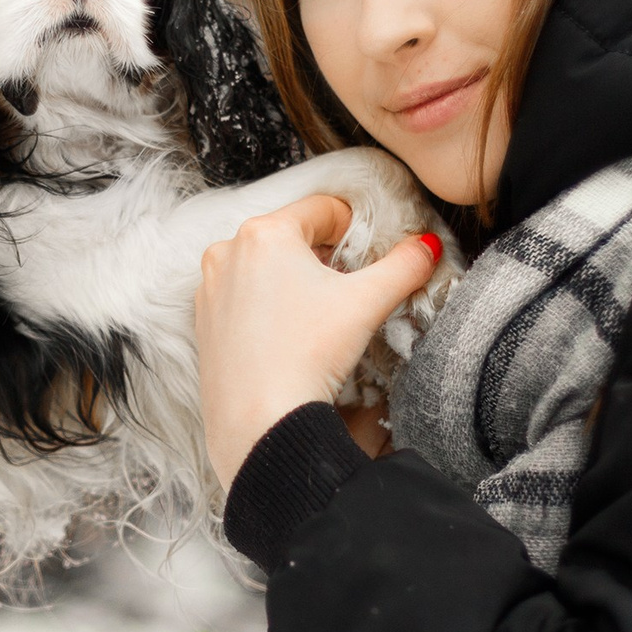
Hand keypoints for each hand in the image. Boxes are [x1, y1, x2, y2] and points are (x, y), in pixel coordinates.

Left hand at [195, 195, 442, 486]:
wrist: (260, 422)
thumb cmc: (307, 354)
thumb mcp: (367, 303)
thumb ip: (404, 266)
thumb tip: (428, 248)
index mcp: (265, 232)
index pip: (323, 209)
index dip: (355, 228)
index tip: (369, 254)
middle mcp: (228, 251)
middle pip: (292, 236)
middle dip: (324, 257)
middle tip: (348, 290)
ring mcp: (210, 288)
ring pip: (265, 267)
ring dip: (295, 280)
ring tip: (319, 316)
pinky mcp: (203, 322)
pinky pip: (243, 297)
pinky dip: (268, 305)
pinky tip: (289, 335)